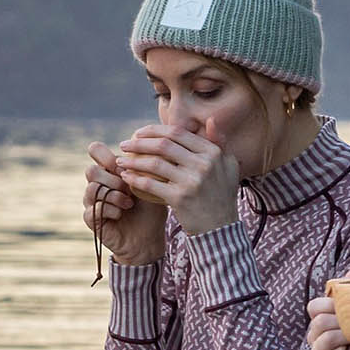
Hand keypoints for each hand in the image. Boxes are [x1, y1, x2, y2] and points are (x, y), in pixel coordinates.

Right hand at [84, 140, 166, 265]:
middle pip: (91, 170)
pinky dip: (111, 210)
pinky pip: (94, 209)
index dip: (107, 155)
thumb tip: (151, 143)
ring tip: (129, 203)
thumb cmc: (151, 209)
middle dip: (112, 178)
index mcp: (109, 170)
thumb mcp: (152, 183)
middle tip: (129, 188)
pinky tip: (122, 213)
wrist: (149, 238)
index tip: (126, 166)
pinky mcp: (91, 219)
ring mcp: (92, 202)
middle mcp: (97, 183)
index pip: (96, 150)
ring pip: (92, 188)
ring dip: (113, 194)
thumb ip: (146, 165)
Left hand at [116, 125, 241, 234]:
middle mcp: (203, 164)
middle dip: (139, 142)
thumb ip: (219, 142)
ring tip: (120, 160)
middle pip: (164, 145)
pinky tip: (126, 177)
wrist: (220, 229)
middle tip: (124, 144)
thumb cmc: (221, 195)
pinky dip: (135, 179)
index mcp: (213, 152)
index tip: (139, 132)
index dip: (155, 130)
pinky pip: (151, 184)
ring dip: (132, 160)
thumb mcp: (228, 166)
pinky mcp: (180, 198)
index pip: (178, 133)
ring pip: (154, 163)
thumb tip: (209, 120)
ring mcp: (192, 181)